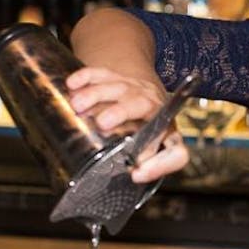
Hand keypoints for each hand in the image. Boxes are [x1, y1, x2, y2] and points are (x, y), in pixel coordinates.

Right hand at [66, 66, 189, 182]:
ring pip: (119, 87)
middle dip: (121, 112)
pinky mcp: (119, 78)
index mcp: (168, 134)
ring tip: (78, 105)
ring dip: (97, 94)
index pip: (175, 152)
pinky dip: (87, 77)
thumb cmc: (151, 131)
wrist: (150, 96)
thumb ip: (147, 162)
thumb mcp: (154, 149)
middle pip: (143, 104)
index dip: (160, 165)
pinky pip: (103, 74)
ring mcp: (136, 90)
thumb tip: (134, 172)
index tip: (137, 174)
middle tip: (102, 123)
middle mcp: (154, 108)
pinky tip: (73, 84)